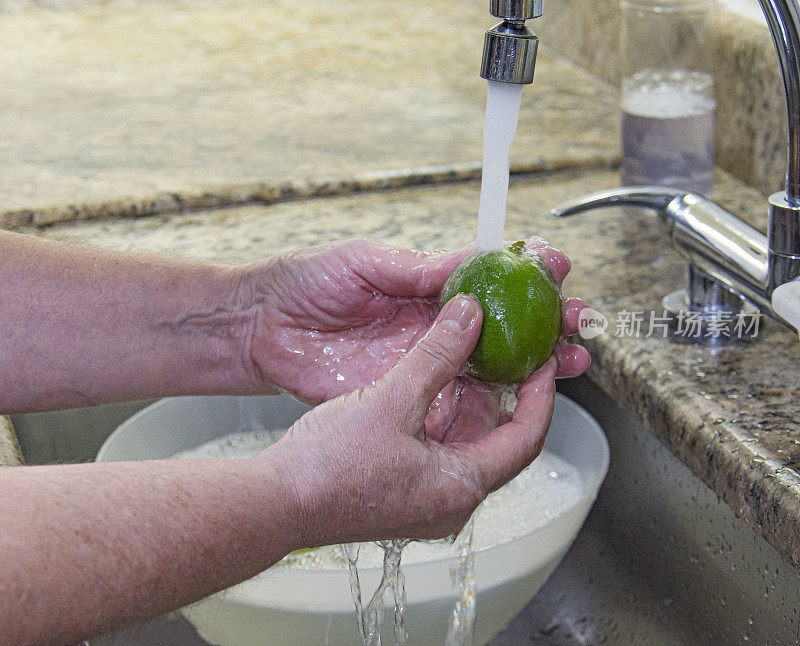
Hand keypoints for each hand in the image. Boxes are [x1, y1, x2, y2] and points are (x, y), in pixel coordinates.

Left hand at [237, 238, 588, 405]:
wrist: (261, 329)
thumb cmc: (305, 282)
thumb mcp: (364, 262)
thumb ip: (418, 269)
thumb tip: (475, 260)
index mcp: (426, 287)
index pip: (491, 279)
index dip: (528, 273)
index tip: (556, 267)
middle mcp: (434, 327)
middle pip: (505, 327)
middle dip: (548, 323)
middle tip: (579, 322)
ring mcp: (423, 363)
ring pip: (491, 367)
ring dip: (535, 364)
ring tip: (571, 359)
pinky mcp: (407, 395)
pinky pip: (456, 400)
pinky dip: (493, 401)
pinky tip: (523, 397)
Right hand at [264, 293, 577, 545]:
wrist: (273, 504)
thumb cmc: (329, 466)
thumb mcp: (391, 400)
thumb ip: (436, 354)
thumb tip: (470, 314)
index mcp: (461, 487)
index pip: (526, 437)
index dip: (541, 394)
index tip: (545, 359)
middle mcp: (450, 502)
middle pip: (499, 442)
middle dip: (508, 396)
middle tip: (514, 354)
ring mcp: (424, 502)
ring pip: (465, 445)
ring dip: (471, 404)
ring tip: (474, 359)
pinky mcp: (400, 495)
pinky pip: (437, 451)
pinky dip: (441, 417)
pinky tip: (431, 385)